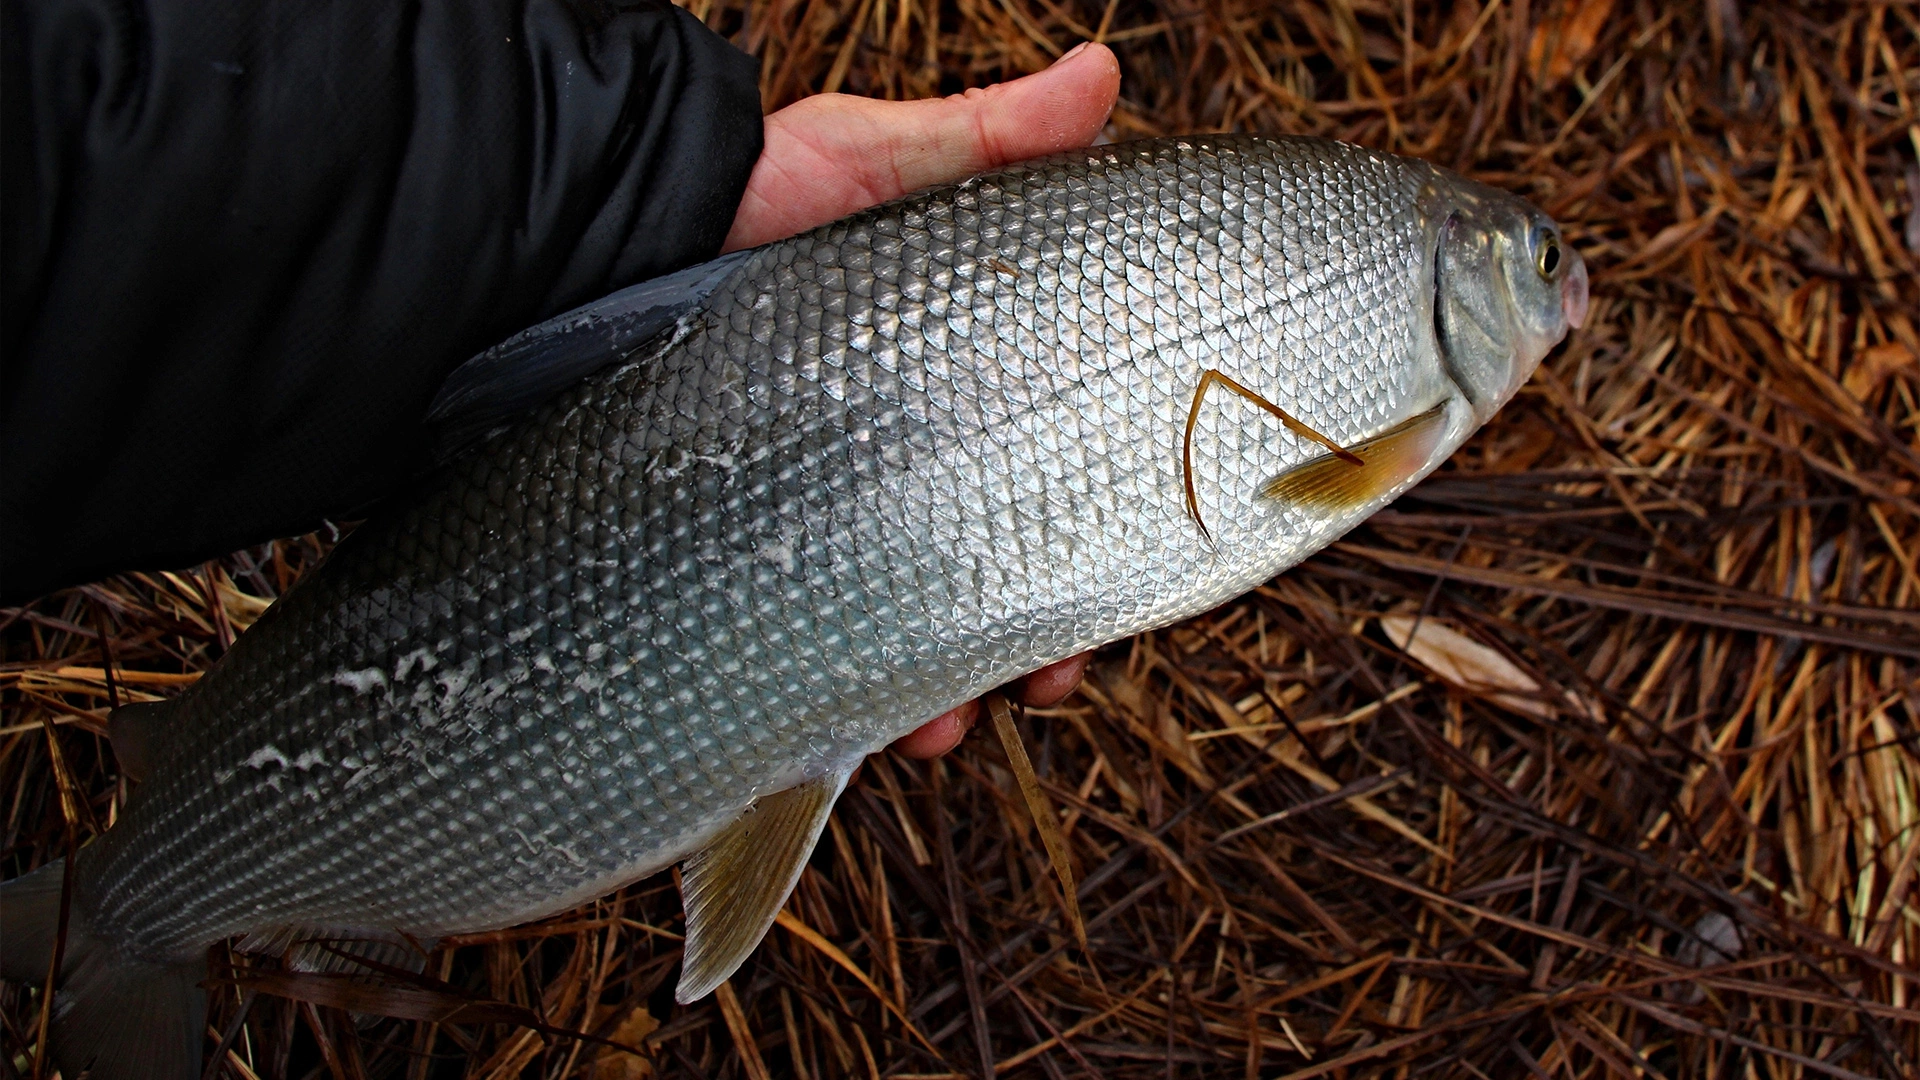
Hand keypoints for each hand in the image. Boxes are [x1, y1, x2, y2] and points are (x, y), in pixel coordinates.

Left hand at [724, 43, 1119, 756]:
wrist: (582, 243)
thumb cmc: (731, 197)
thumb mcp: (869, 164)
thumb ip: (988, 142)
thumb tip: (1103, 74)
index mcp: (938, 384)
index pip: (1044, 467)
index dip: (1095, 524)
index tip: (1128, 565)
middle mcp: (882, 462)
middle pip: (987, 568)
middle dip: (1032, 633)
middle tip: (1055, 674)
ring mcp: (808, 521)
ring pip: (905, 634)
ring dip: (949, 687)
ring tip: (955, 718)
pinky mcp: (736, 564)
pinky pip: (807, 660)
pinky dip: (852, 708)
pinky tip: (881, 730)